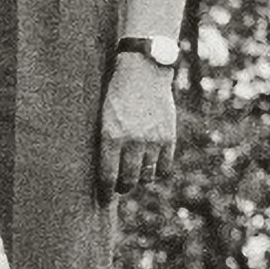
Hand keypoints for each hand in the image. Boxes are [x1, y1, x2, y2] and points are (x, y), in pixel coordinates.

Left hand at [100, 55, 177, 196]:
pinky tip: (151, 166)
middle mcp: (132, 141)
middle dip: (122, 188)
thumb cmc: (115, 92)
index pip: (108, 176)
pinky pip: (164, 168)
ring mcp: (153, 140)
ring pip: (147, 176)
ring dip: (140, 179)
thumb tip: (102, 169)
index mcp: (110, 136)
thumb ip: (103, 141)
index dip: (106, 191)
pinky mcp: (168, 137)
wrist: (143, 70)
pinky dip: (157, 171)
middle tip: (120, 188)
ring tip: (134, 175)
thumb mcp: (101, 115)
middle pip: (128, 180)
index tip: (104, 198)